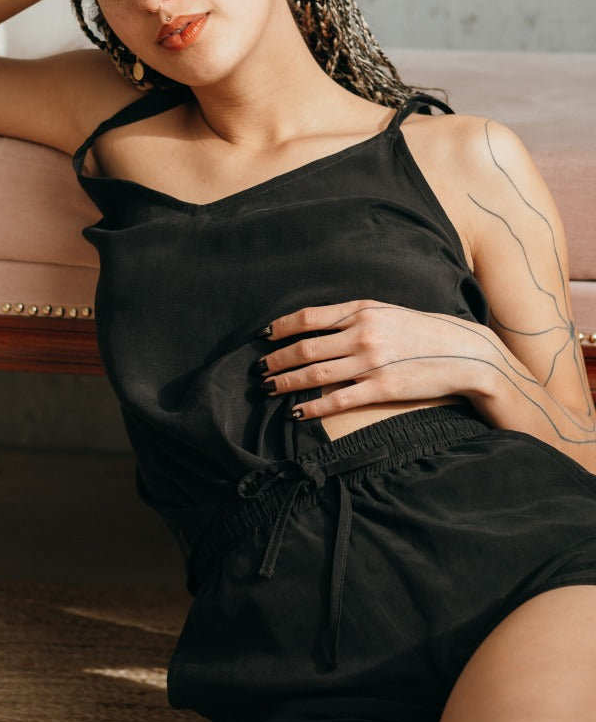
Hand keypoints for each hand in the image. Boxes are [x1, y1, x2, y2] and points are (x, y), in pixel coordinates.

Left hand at [257, 300, 495, 419]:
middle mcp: (363, 333)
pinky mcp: (382, 389)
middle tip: (258, 369)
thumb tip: (315, 325)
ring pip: (315, 374)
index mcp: (362, 309)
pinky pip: (338, 400)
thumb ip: (353, 316)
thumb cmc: (421, 330)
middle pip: (305, 348)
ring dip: (286, 383)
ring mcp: (372, 362)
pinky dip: (312, 407)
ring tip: (268, 389)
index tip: (263, 337)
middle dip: (276, 360)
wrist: (463, 352)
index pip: (309, 318)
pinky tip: (296, 412)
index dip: (280, 328)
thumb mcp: (386, 311)